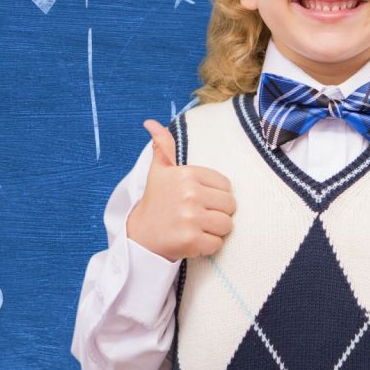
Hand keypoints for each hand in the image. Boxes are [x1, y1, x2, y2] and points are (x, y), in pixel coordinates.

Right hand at [126, 120, 236, 261]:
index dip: (216, 195)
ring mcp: (191, 218)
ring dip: (214, 230)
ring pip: (227, 225)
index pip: (226, 185)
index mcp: (187, 174)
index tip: (199, 200)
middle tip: (198, 215)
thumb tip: (152, 123)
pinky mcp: (191, 240)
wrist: (139, 235)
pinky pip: (217, 244)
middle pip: (230, 205)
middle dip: (218, 213)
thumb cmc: (155, 201)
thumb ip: (163, 146)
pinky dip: (208, 246)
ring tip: (196, 227)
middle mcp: (190, 194)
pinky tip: (192, 240)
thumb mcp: (159, 171)